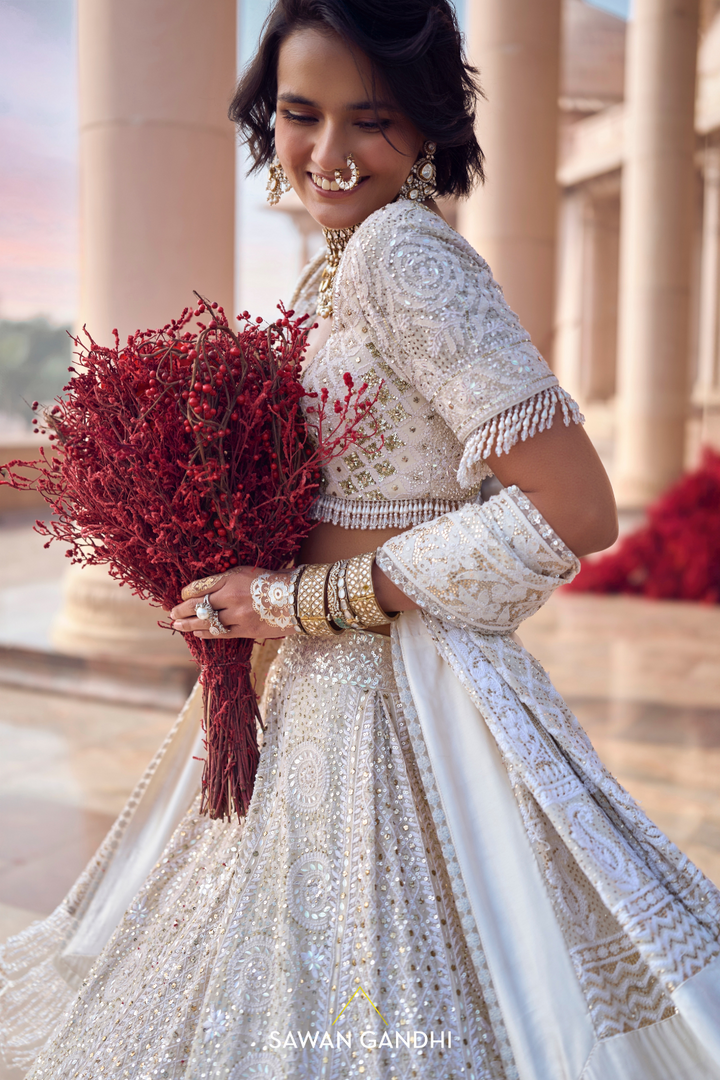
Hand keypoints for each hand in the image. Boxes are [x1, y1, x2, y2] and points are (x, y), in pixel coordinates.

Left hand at [170, 567, 296, 639]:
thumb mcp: (247, 571)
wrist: (295, 598)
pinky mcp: (245, 630)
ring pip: (206, 622)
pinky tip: (198, 634)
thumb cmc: (273, 580)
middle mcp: (231, 597)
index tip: (181, 596)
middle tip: (172, 613)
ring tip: (178, 625)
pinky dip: (207, 634)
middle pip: (198, 606)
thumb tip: (206, 588)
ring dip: (189, 624)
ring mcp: (237, 615)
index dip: (186, 593)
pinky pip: (221, 634)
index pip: (200, 587)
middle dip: (182, 610)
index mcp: (230, 579)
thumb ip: (226, 579)